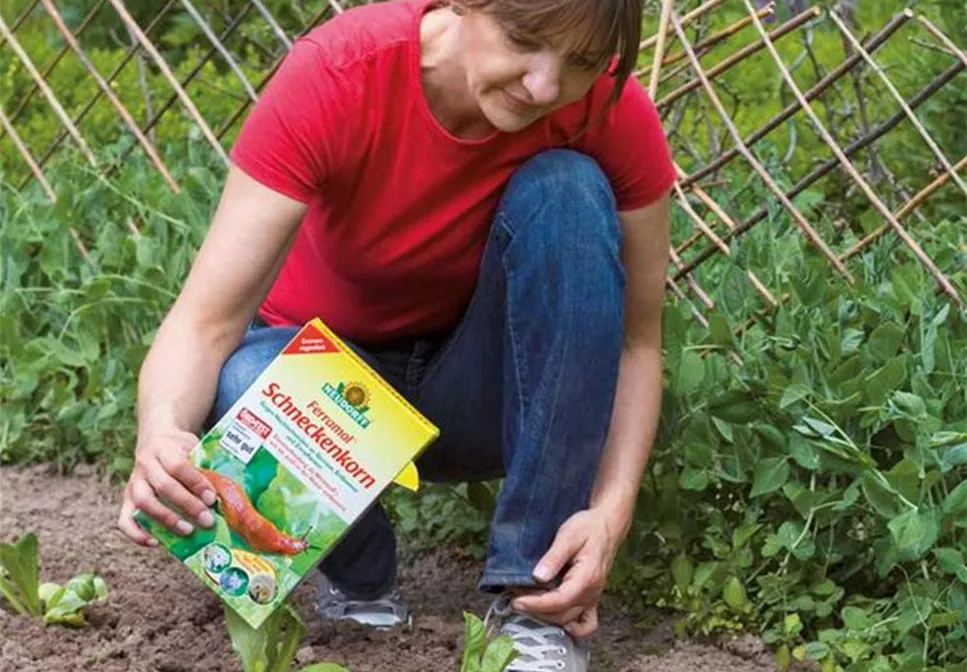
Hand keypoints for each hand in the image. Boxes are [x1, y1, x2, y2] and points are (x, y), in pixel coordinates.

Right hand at [117, 426, 216, 546]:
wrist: (156, 438)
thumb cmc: (182, 449)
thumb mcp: (194, 448)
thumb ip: (204, 468)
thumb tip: (226, 495)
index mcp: (165, 448)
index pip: (179, 466)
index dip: (196, 483)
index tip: (212, 498)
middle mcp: (146, 464)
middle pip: (163, 486)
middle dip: (187, 505)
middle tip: (207, 520)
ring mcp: (134, 481)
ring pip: (144, 502)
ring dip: (167, 520)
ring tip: (188, 531)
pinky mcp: (126, 498)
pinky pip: (124, 519)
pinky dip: (137, 534)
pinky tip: (155, 543)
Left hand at [511, 508, 621, 638]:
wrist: (605, 526)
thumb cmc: (587, 528)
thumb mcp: (568, 535)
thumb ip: (554, 557)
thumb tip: (537, 577)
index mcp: (587, 577)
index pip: (560, 600)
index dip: (536, 604)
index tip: (516, 601)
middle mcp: (591, 592)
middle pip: (562, 614)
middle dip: (535, 610)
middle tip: (513, 598)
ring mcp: (592, 598)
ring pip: (568, 620)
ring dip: (545, 616)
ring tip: (525, 603)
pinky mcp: (590, 599)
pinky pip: (585, 624)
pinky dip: (571, 628)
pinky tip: (552, 618)